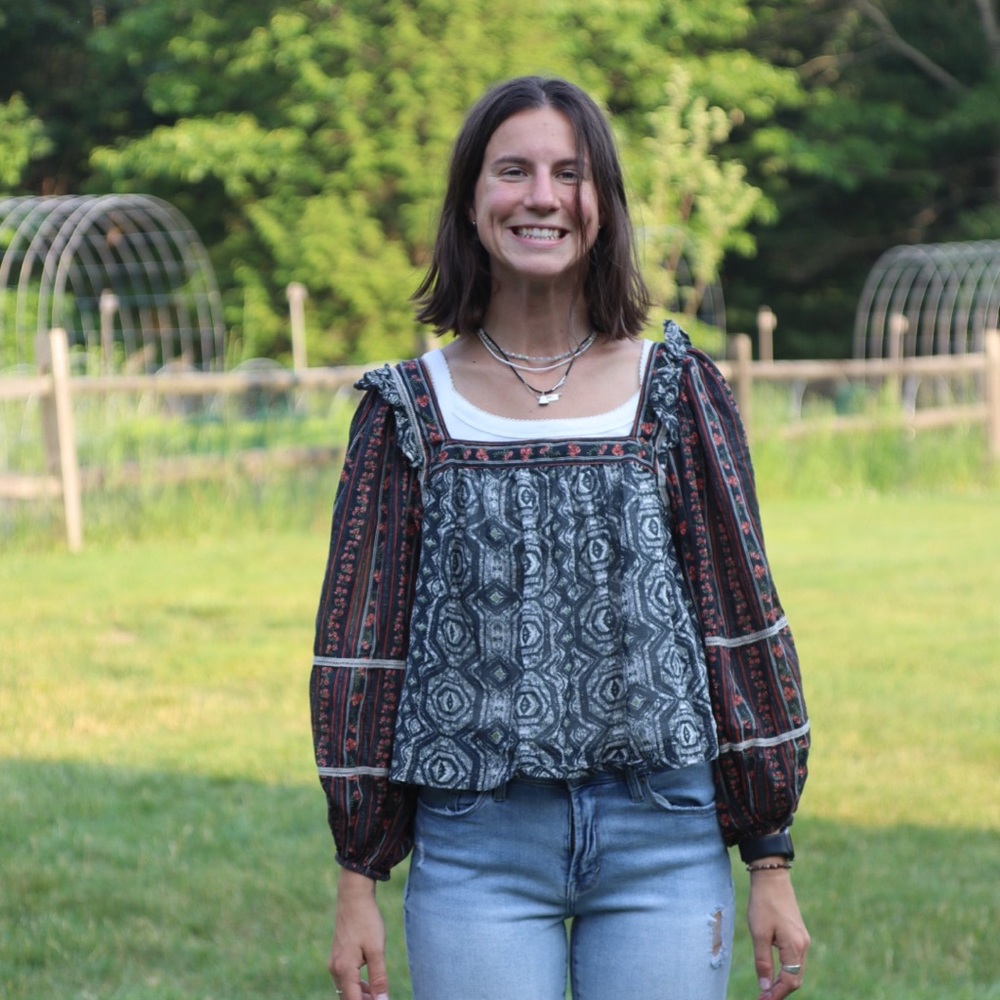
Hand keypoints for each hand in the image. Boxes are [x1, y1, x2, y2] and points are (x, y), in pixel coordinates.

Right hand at [329, 869, 390, 999]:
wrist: (353, 897)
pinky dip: (356, 985)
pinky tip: (369, 984)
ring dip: (360, 996)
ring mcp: (334, 962)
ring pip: (345, 989)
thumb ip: (378, 977)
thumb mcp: (376, 950)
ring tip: (378, 995)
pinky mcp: (337, 956)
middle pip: (347, 997)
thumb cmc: (366, 921)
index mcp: (344, 970)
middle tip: (381, 998)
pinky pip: (345, 979)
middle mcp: (335, 969)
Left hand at [747, 864, 809, 998]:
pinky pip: (795, 960)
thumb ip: (763, 961)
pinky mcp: (798, 933)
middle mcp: (803, 945)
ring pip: (796, 970)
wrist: (772, 878)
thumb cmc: (764, 903)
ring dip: (783, 982)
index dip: (776, 994)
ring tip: (766, 989)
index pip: (789, 981)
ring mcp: (802, 939)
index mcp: (795, 947)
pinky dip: (786, 970)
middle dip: (780, 991)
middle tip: (763, 998)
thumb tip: (764, 987)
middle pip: (795, 979)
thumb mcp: (759, 933)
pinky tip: (773, 972)